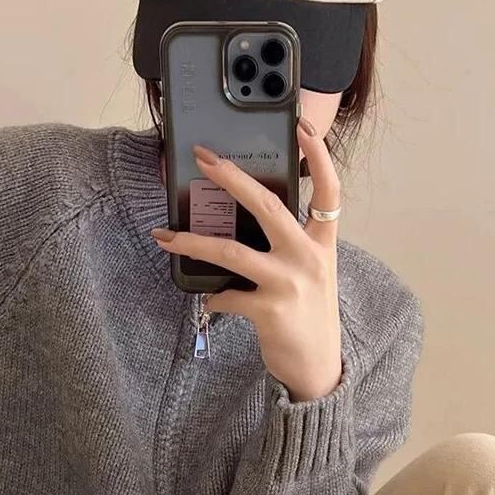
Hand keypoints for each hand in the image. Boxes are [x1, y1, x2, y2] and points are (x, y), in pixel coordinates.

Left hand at [151, 118, 341, 401]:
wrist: (319, 367)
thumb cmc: (311, 317)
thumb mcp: (313, 274)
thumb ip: (292, 246)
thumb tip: (247, 225)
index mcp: (322, 244)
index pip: (329, 192)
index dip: (318, 157)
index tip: (302, 127)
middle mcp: (308, 257)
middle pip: (268, 205)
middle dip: (232, 178)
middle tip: (204, 158)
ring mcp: (289, 283)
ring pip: (231, 250)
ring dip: (192, 241)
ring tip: (164, 236)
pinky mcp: (269, 310)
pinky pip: (226, 294)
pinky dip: (214, 296)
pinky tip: (212, 299)